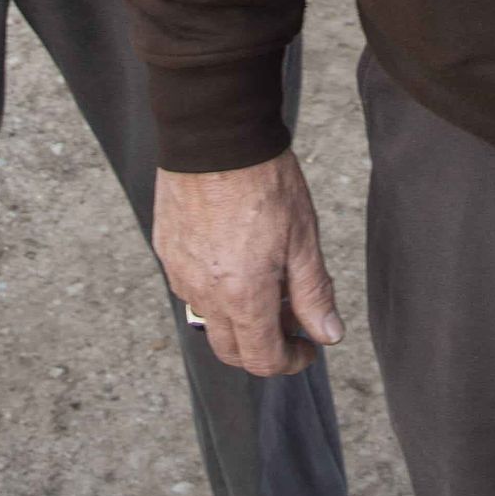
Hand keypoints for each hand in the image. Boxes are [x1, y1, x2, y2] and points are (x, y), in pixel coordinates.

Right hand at [153, 151, 341, 377]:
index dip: (290, 362)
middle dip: (263, 347)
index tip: (309, 347)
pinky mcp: (166, 249)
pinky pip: (190, 287)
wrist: (215, 133)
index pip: (262, 359)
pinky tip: (236, 257)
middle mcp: (203, 293)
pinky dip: (215, 289)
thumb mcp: (302, 238)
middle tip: (290, 319)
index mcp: (242, 295)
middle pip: (231, 350)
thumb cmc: (264, 180)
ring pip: (208, 318)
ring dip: (238, 317)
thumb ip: (313, 293)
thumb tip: (328, 334)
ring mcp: (179, 272)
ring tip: (266, 281)